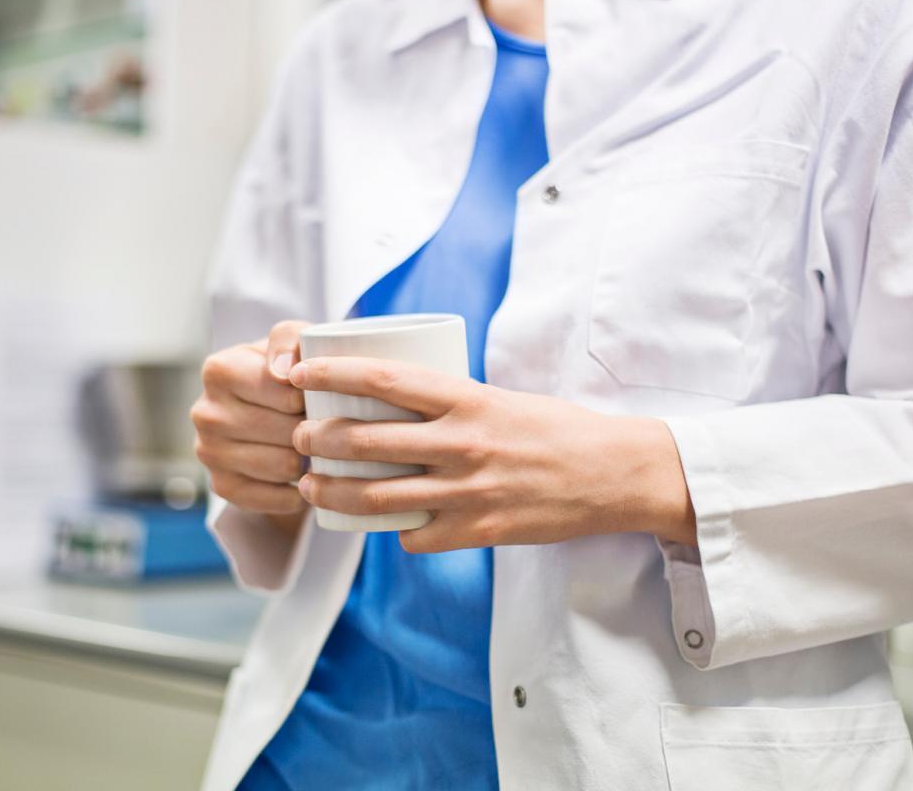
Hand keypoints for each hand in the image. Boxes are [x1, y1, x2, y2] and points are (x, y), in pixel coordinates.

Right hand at [191, 321, 312, 534]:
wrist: (270, 409)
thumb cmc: (287, 370)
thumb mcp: (292, 340)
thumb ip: (290, 340)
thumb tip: (284, 372)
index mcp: (219, 370)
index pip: (286, 394)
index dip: (315, 398)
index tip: (323, 396)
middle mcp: (205, 411)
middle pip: (288, 433)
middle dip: (315, 431)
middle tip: (327, 426)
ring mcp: (208, 451)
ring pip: (284, 466)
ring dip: (310, 462)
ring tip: (318, 449)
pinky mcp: (220, 485)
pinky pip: (273, 499)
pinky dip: (298, 493)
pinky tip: (305, 477)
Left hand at [287, 357, 695, 552]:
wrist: (614, 474)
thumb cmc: (558, 429)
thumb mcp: (499, 399)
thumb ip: (448, 404)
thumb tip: (395, 404)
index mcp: (467, 398)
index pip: (382, 378)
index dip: (332, 375)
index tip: (299, 374)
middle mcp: (462, 442)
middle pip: (365, 440)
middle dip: (317, 440)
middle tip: (299, 439)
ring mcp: (467, 491)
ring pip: (376, 497)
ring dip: (332, 492)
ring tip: (311, 487)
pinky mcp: (477, 532)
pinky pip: (414, 536)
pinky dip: (393, 531)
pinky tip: (386, 525)